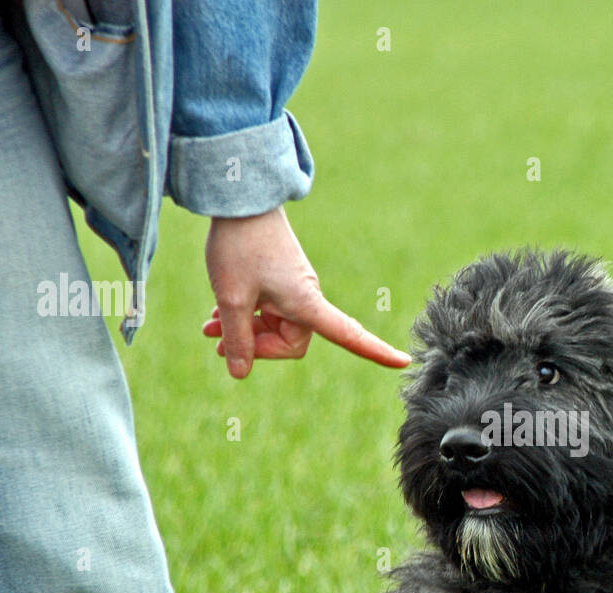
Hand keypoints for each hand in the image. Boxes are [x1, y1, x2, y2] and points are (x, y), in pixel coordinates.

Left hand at [202, 207, 409, 377]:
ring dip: (244, 331)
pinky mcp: (280, 280)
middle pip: (290, 342)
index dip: (376, 351)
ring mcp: (293, 289)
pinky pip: (267, 311)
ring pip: (274, 327)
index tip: (403, 362)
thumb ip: (237, 338)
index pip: (349, 335)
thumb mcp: (231, 297)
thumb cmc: (239, 246)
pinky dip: (245, 316)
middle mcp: (307, 298)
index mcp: (306, 303)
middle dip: (257, 346)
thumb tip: (240, 372)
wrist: (238, 199)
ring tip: (209, 329)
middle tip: (218, 341)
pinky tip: (218, 315)